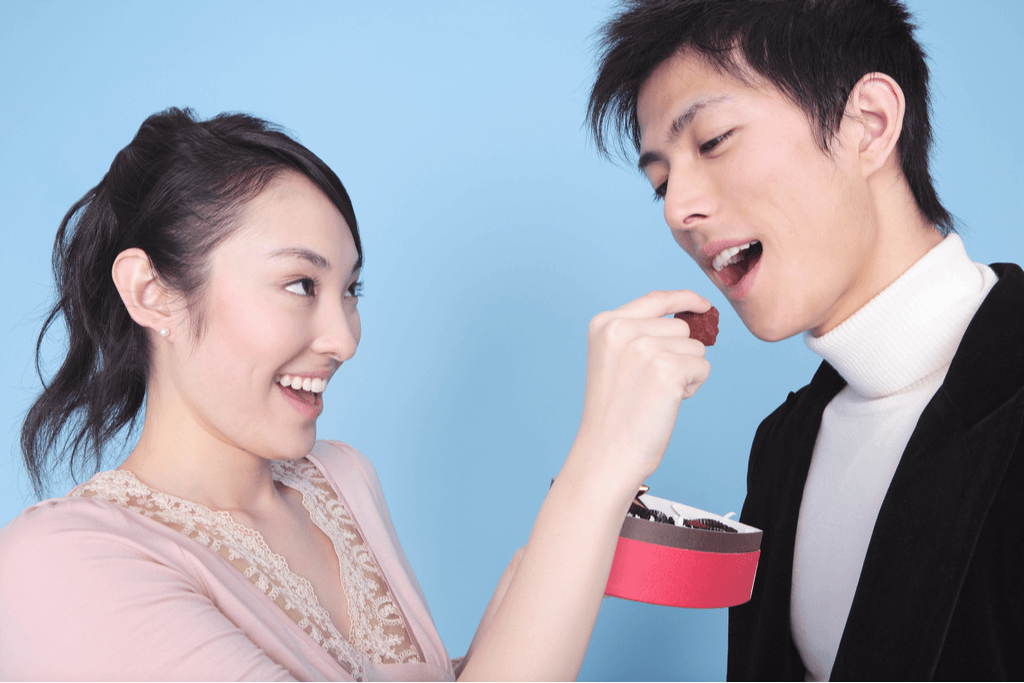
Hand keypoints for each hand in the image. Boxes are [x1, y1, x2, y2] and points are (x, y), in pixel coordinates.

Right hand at [571, 290, 711, 486]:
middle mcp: (622, 329)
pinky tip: (668, 402)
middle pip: (681, 327)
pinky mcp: (668, 369)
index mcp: (605, 323)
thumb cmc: (615, 412)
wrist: (607, 451)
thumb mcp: (615, 358)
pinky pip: (703, 368)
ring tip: (656, 394)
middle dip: (678, 354)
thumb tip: (693, 317)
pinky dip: (693, 387)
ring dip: (686, 371)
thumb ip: (642, 332)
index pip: (657, 299)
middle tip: (651, 384)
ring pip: (695, 347)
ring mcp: (644, 348)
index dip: (684, 300)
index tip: (703, 305)